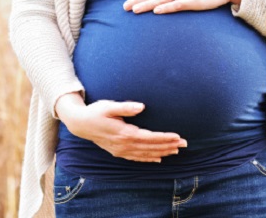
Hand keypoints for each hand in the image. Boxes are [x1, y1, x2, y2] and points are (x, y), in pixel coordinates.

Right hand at [55, 93, 187, 162]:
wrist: (80, 123)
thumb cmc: (95, 111)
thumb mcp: (109, 106)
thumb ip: (125, 107)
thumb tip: (141, 106)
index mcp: (124, 133)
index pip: (149, 137)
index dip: (164, 138)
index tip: (178, 137)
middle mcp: (124, 144)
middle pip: (151, 147)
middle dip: (169, 146)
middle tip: (185, 144)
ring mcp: (121, 150)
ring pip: (146, 154)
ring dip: (162, 152)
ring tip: (176, 151)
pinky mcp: (118, 152)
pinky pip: (137, 158)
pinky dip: (149, 159)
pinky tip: (158, 159)